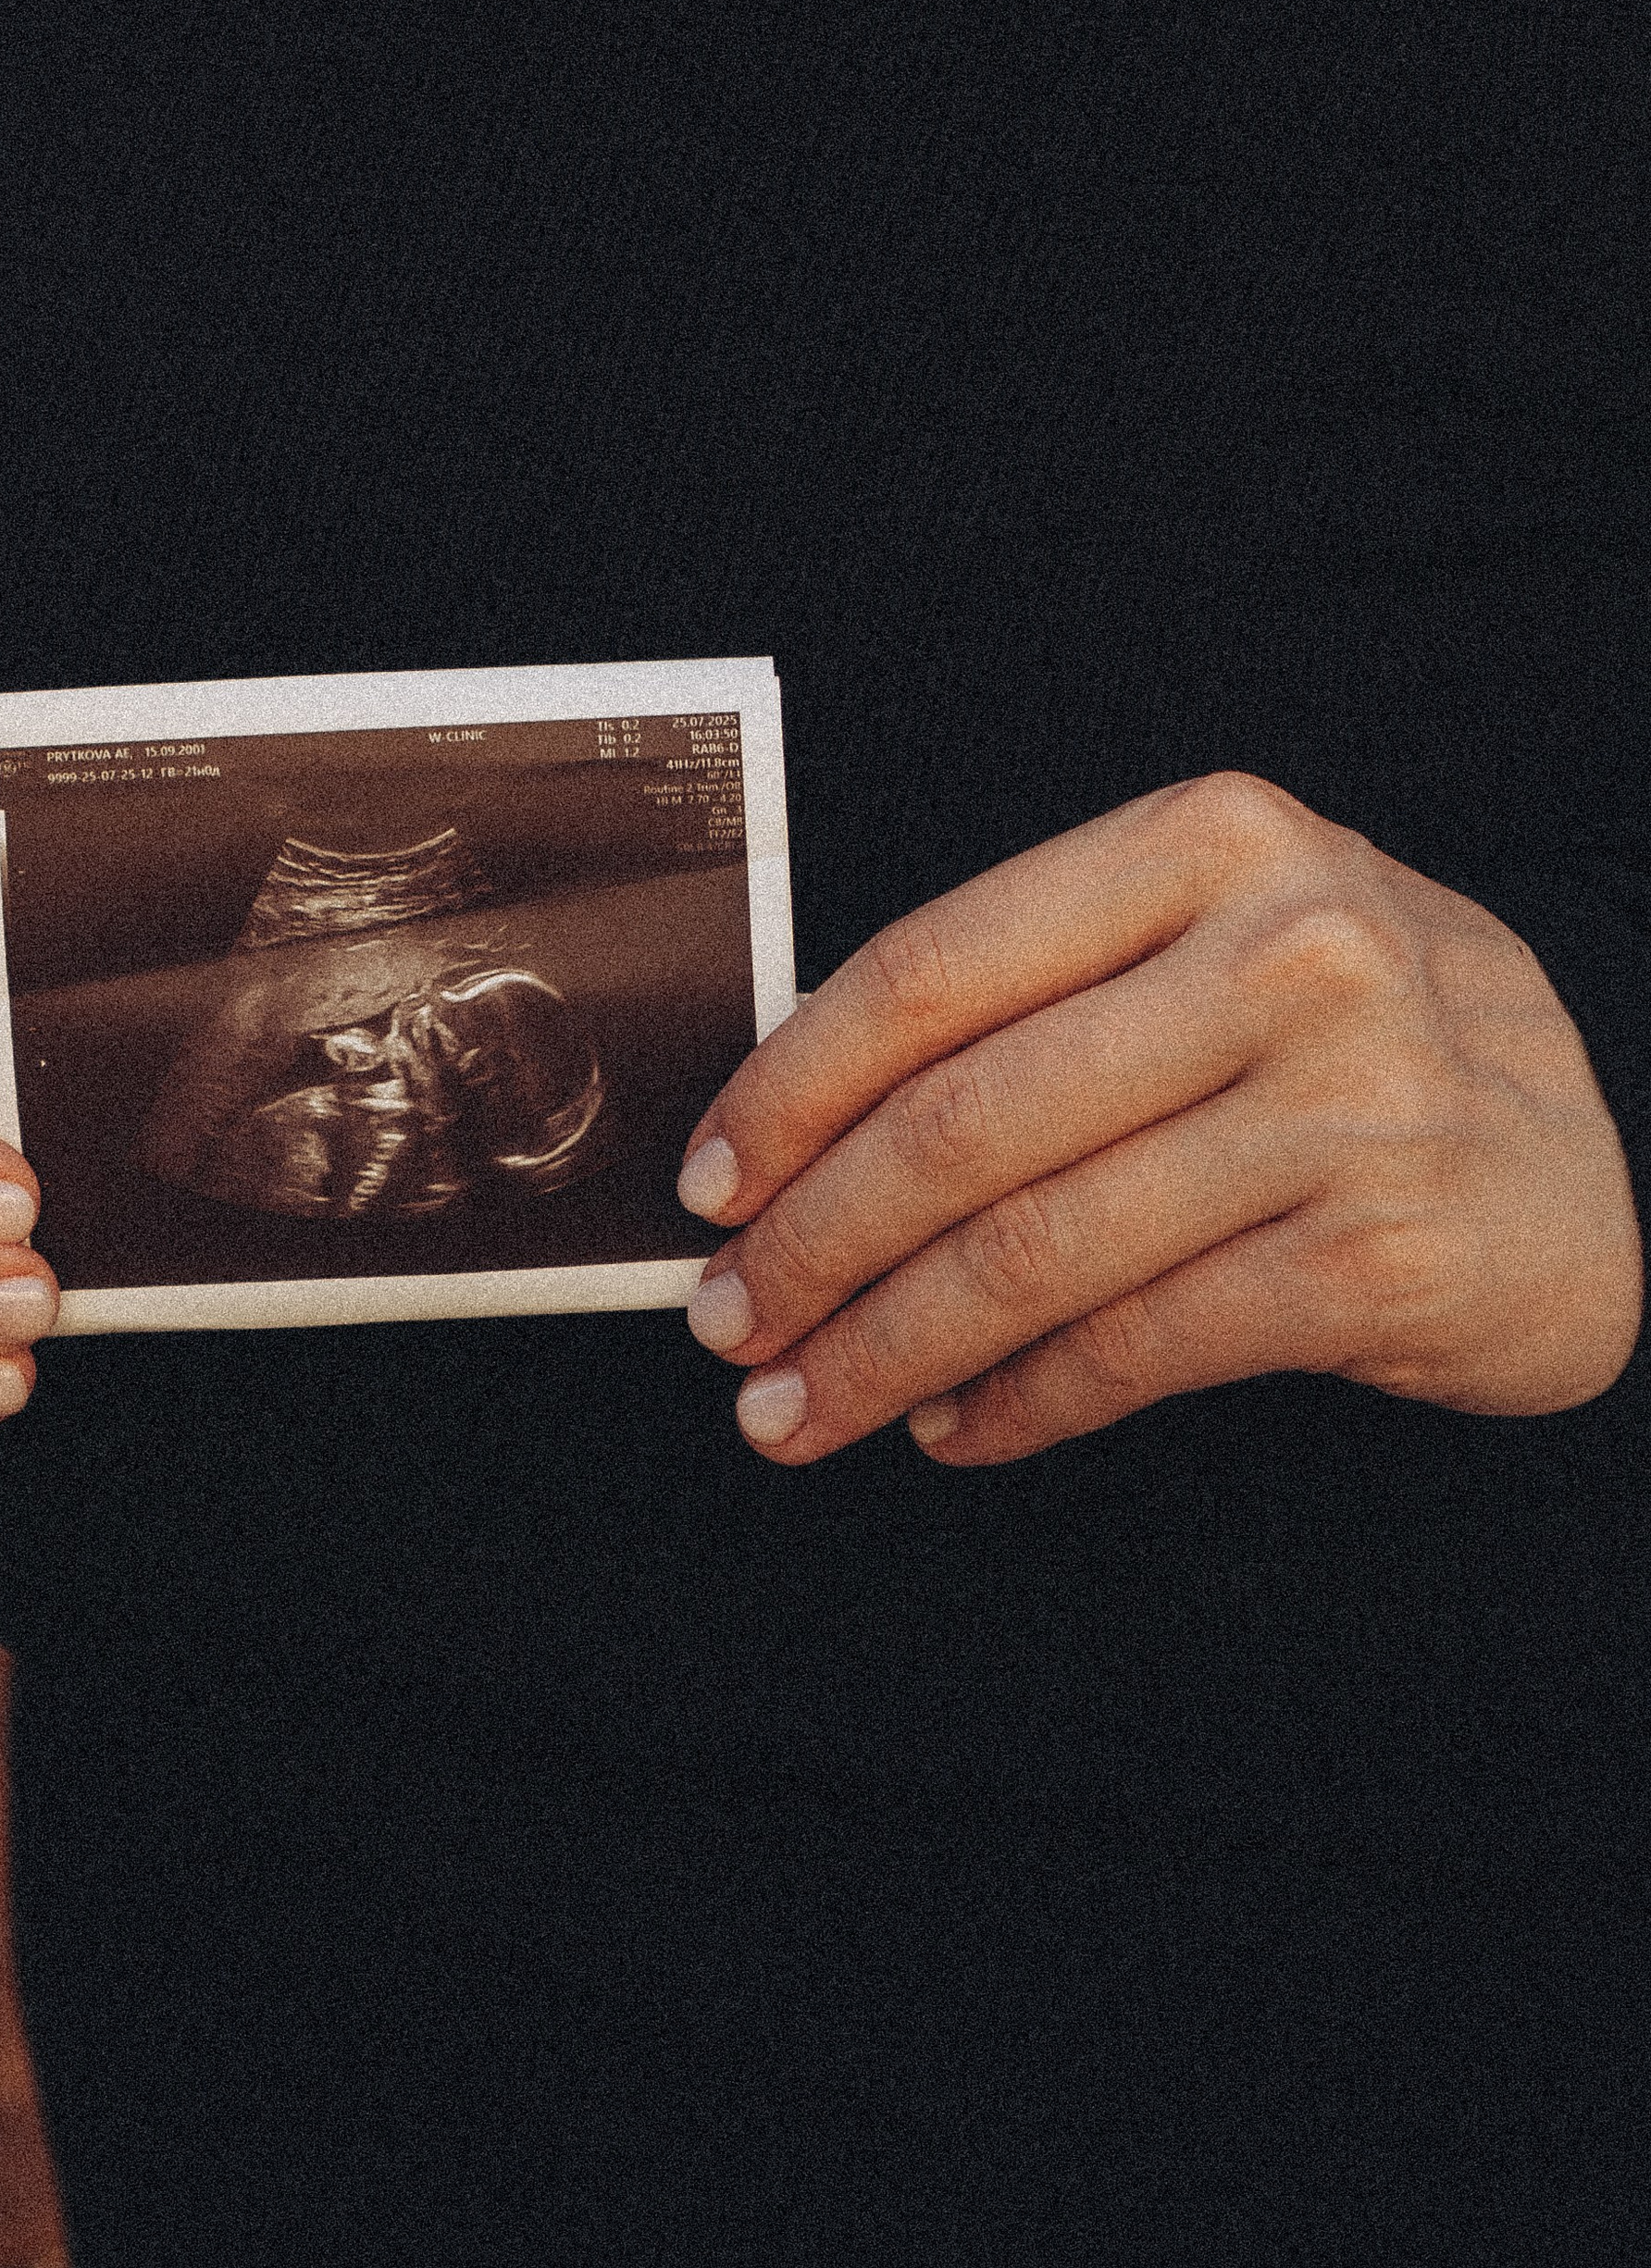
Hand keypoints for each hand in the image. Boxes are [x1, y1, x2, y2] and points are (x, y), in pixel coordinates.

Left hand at [679, 774, 1640, 1467]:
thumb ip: (1040, 989)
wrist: (1598, 1155)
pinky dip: (1018, 1402)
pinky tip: (952, 1428)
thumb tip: (790, 1121)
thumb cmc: (1352, 1037)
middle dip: (813, 1241)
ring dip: (885, 1346)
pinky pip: (1137, 1347)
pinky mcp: (1381, 1257)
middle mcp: (1289, 952)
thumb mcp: (1219, 939)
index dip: (792, 1088)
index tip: (707, 1180)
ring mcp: (1348, 1104)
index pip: (936, 967)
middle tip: (727, 1322)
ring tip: (797, 1404)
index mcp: (1213, 839)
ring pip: (1036, 1251)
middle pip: (967, 1121)